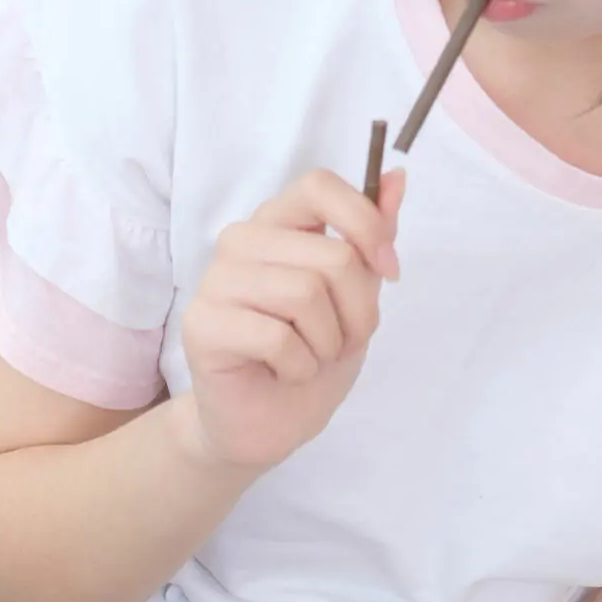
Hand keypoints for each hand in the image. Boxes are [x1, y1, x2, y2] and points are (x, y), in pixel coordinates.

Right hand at [177, 168, 404, 473]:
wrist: (268, 423)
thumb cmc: (309, 356)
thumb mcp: (355, 295)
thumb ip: (370, 237)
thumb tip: (399, 178)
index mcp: (277, 223)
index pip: (319, 186)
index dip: (364, 224)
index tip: (389, 270)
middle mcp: (241, 241)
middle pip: (331, 256)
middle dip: (357, 313)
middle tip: (338, 343)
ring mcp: (216, 280)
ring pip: (306, 295)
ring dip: (327, 343)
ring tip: (309, 357)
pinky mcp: (202, 324)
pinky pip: (278, 338)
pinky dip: (299, 367)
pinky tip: (283, 373)